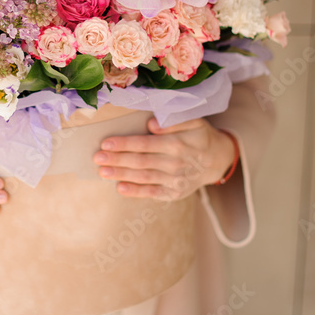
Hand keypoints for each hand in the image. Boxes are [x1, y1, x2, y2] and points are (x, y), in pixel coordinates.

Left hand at [93, 117, 234, 201]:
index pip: (145, 144)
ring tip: (102, 172)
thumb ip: (174, 121)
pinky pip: (152, 193)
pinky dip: (136, 192)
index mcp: (177, 144)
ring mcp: (175, 180)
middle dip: (117, 160)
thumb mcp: (194, 122)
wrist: (217, 160)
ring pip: (143, 177)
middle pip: (141, 162)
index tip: (106, 143)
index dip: (125, 144)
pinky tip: (120, 188)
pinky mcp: (174, 193)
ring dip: (121, 175)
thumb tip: (152, 124)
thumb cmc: (199, 136)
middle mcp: (175, 163)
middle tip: (97, 158)